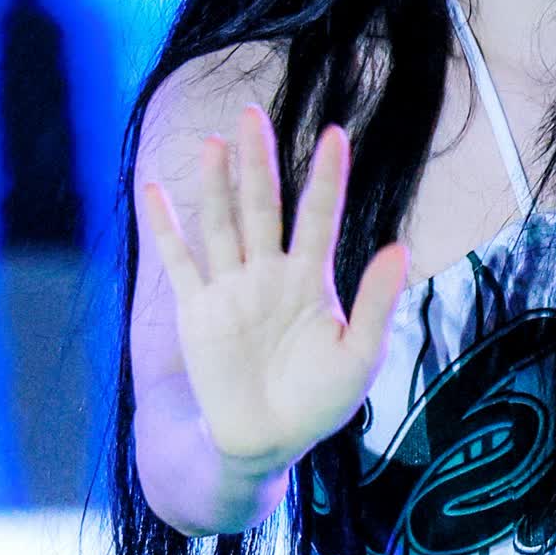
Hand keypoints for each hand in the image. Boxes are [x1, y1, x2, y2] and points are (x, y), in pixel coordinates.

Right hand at [141, 109, 408, 468]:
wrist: (267, 441)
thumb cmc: (321, 401)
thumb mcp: (360, 354)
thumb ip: (377, 301)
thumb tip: (401, 248)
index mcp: (312, 280)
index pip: (319, 215)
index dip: (326, 177)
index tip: (335, 134)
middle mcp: (269, 274)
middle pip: (262, 205)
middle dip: (258, 161)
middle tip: (251, 113)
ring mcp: (231, 288)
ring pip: (222, 224)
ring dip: (215, 185)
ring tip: (215, 143)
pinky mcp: (197, 311)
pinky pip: (178, 261)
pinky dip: (165, 227)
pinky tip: (154, 190)